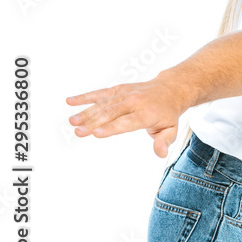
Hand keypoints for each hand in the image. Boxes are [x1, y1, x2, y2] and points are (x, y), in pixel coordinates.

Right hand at [66, 78, 187, 157]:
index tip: (96, 133)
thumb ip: (164, 141)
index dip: (112, 127)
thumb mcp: (171, 129)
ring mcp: (125, 94)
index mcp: (147, 113)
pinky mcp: (118, 90)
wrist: (170, 88)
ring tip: (71, 121)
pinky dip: (85, 97)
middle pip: (112, 113)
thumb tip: (160, 153)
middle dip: (94, 122)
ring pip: (103, 104)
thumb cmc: (168, 114)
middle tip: (78, 132)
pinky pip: (100, 93)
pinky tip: (70, 101)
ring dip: (86, 112)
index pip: (127, 122)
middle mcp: (134, 102)